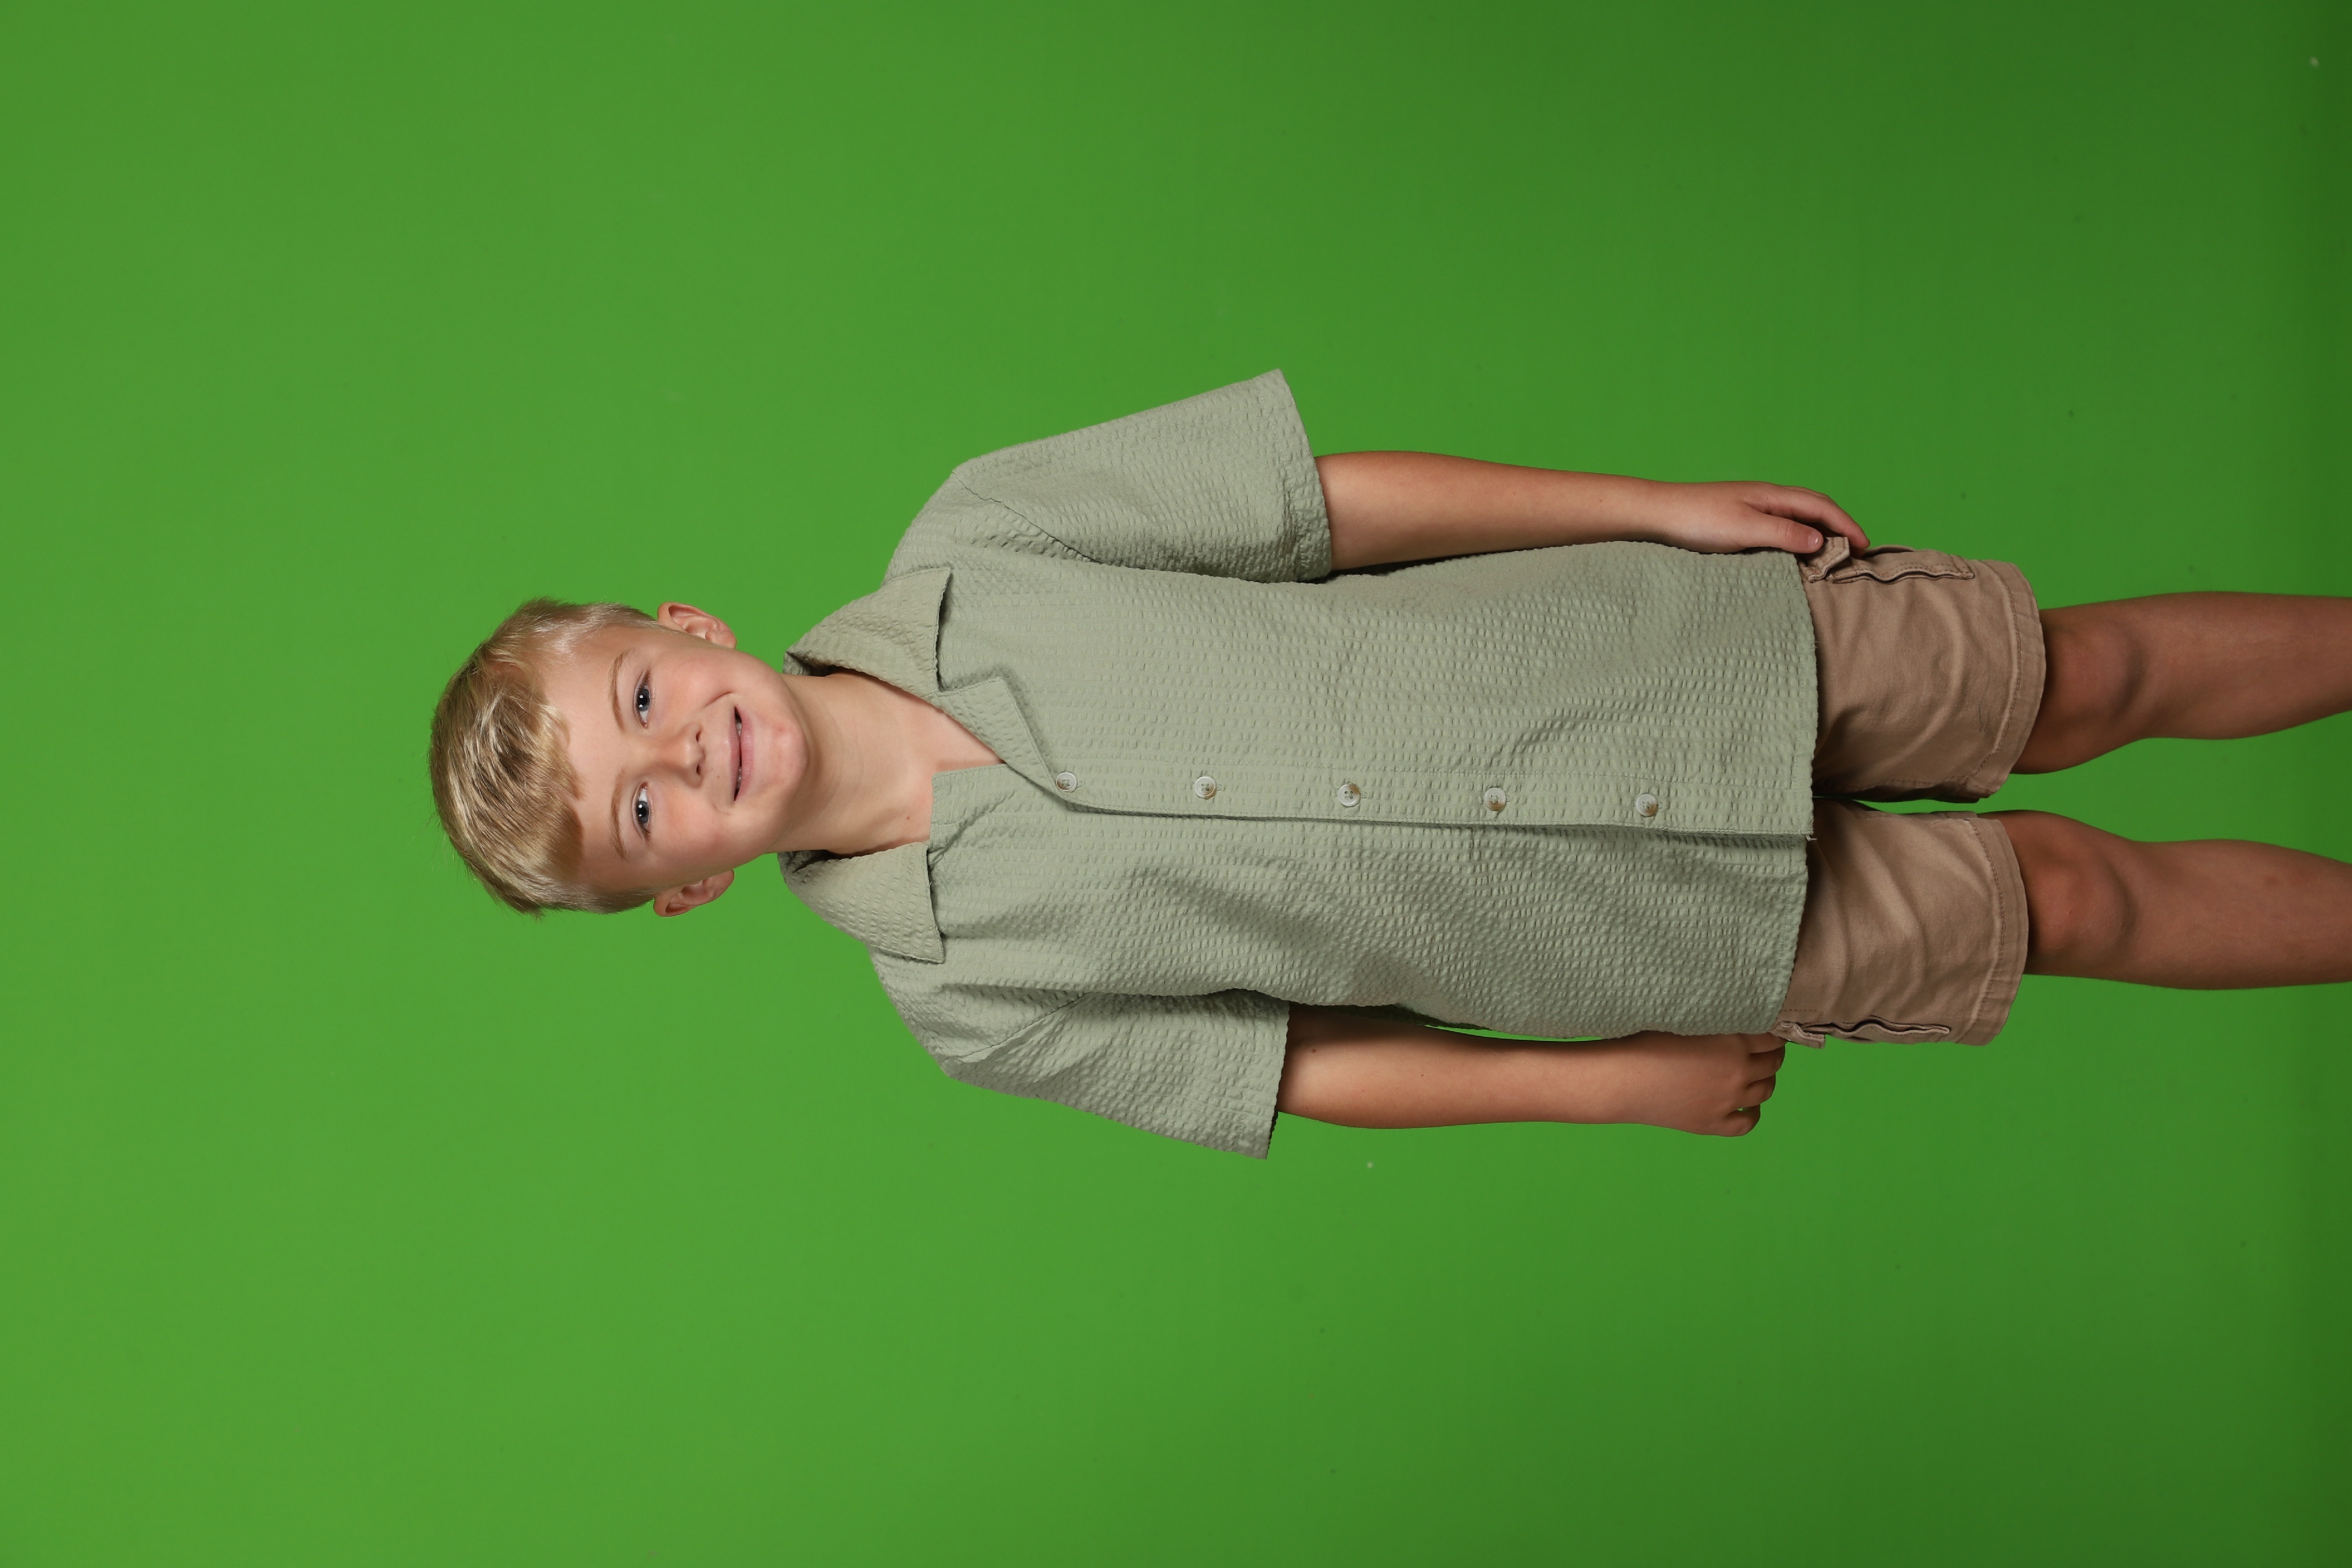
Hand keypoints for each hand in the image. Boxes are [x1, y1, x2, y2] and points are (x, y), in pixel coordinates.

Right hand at [1583, 1031, 1786, 1136]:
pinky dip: (1754, 1113)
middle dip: (1772, 1055)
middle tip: (1764, 1050)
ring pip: (1765, 1092)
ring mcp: (1728, 1102)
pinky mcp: (1713, 1124)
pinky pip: (1748, 1122)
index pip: (1772, 1039)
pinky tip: (1748, 1104)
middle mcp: (1737, 1074)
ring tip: (1756, 1073)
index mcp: (1733, 1044)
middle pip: (1773, 1064)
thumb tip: (1742, 1018)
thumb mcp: (1689, 1021)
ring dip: (1765, 1080)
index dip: (1772, 1034)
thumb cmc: (1647, 1042)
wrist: (1623, 1080)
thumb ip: (1720, 1022)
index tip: (1768, 1031)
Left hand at [1628, 480, 1868, 556]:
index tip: (1865, 546)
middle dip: (1838, 526)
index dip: (1847, 524)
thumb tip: (1820, 540)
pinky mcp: (1738, 522)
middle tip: (1856, 551)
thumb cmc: (1697, 519)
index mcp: (1773, 495)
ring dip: (1818, 533)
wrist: (1657, 515)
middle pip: (1814, 508)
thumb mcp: (1745, 529)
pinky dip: (1795, 539)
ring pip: (1797, 518)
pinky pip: (1778, 528)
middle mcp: (1766, 498)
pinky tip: (1793, 555)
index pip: (1822, 506)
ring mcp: (1752, 508)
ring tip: (1831, 556)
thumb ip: (1784, 534)